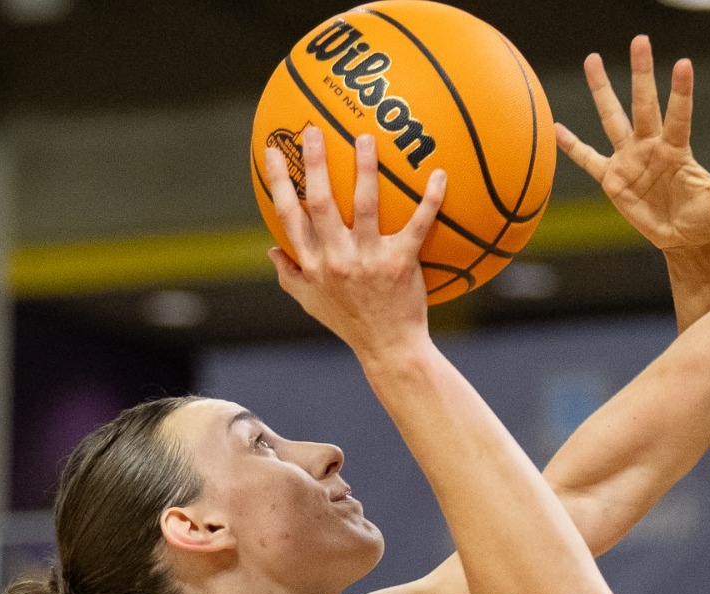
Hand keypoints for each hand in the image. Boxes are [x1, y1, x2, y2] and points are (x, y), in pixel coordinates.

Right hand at [262, 126, 447, 359]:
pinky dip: (431, 199)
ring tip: (366, 138)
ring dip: (365, 169)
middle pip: (321, 202)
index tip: (272, 150)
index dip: (279, 182)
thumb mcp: (311, 303)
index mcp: (313, 264)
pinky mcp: (401, 263)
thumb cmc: (350, 323)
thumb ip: (289, 275)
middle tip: (314, 128)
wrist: (389, 349)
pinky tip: (440, 174)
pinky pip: (417, 225)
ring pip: (365, 206)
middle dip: (316, 163)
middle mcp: (337, 259)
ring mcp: (369, 260)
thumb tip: (270, 249)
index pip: (289, 216)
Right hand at [556, 36, 709, 253]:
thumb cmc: (707, 217)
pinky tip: (556, 128)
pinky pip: (588, 159)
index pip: (678, 115)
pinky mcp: (613, 180)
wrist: (685, 240)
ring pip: (612, 119)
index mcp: (677, 150)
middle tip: (640, 40)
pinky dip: (572, 146)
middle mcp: (651, 147)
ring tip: (593, 59)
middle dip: (641, 73)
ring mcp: (629, 160)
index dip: (680, 92)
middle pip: (643, 105)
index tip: (682, 63)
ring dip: (602, 91)